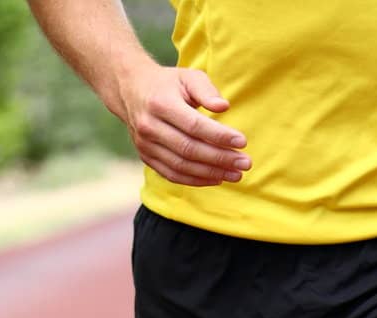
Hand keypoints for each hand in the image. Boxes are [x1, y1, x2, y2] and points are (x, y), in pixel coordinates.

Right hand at [118, 63, 249, 186]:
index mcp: (160, 103)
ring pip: (182, 166)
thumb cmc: (168, 84)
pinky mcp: (146, 157)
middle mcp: (150, 126)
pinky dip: (197, 180)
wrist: (131, 90)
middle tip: (245, 163)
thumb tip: (224, 107)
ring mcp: (146, 144)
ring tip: (236, 174)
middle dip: (220, 158)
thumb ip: (206, 89)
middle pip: (190, 149)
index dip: (219, 136)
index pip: (194, 125)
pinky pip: (173, 175)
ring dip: (212, 173)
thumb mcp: (187, 76)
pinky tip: (217, 178)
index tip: (242, 142)